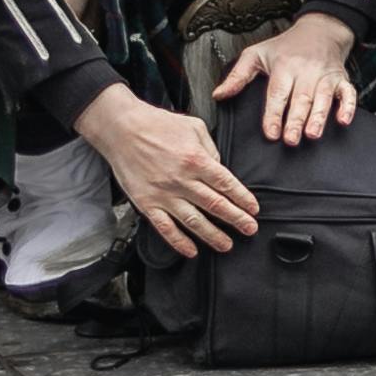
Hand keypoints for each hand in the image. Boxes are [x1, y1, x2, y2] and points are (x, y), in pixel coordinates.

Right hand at [78, 87, 262, 255]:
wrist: (121, 129)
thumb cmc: (158, 125)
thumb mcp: (194, 126)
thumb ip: (211, 149)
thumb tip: (220, 167)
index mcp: (196, 160)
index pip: (226, 184)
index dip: (243, 199)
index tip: (254, 209)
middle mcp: (182, 180)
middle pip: (215, 205)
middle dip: (236, 219)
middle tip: (250, 229)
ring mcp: (163, 194)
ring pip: (193, 221)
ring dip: (212, 235)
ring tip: (227, 245)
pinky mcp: (146, 204)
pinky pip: (165, 227)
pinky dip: (178, 241)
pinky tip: (191, 250)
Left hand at [214, 11, 362, 148]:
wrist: (320, 29)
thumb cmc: (286, 46)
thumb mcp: (256, 53)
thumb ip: (237, 76)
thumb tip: (219, 94)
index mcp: (284, 66)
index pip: (277, 93)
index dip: (274, 114)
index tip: (271, 133)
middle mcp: (306, 71)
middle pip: (301, 98)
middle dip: (296, 120)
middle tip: (290, 139)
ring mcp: (325, 75)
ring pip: (323, 97)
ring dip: (319, 116)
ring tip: (312, 133)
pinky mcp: (341, 79)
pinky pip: (348, 93)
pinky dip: (347, 106)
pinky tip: (343, 120)